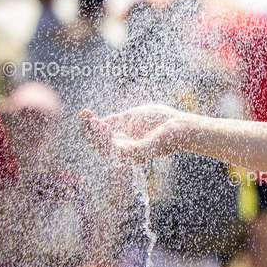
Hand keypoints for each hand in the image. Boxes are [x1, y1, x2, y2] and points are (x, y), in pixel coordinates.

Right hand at [79, 105, 193, 163]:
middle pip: (98, 145)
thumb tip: (100, 121)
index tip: (85, 112)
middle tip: (84, 114)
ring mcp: (130, 154)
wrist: (182, 125)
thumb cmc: (163, 119)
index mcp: (124, 141)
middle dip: (88, 130)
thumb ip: (118, 119)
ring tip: (92, 121)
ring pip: (103, 149)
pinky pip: (115, 151)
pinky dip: (106, 140)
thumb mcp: (134, 115)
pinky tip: (103, 126)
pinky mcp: (137, 154)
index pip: (99, 137)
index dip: (89, 126)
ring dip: (94, 135)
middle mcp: (124, 150)